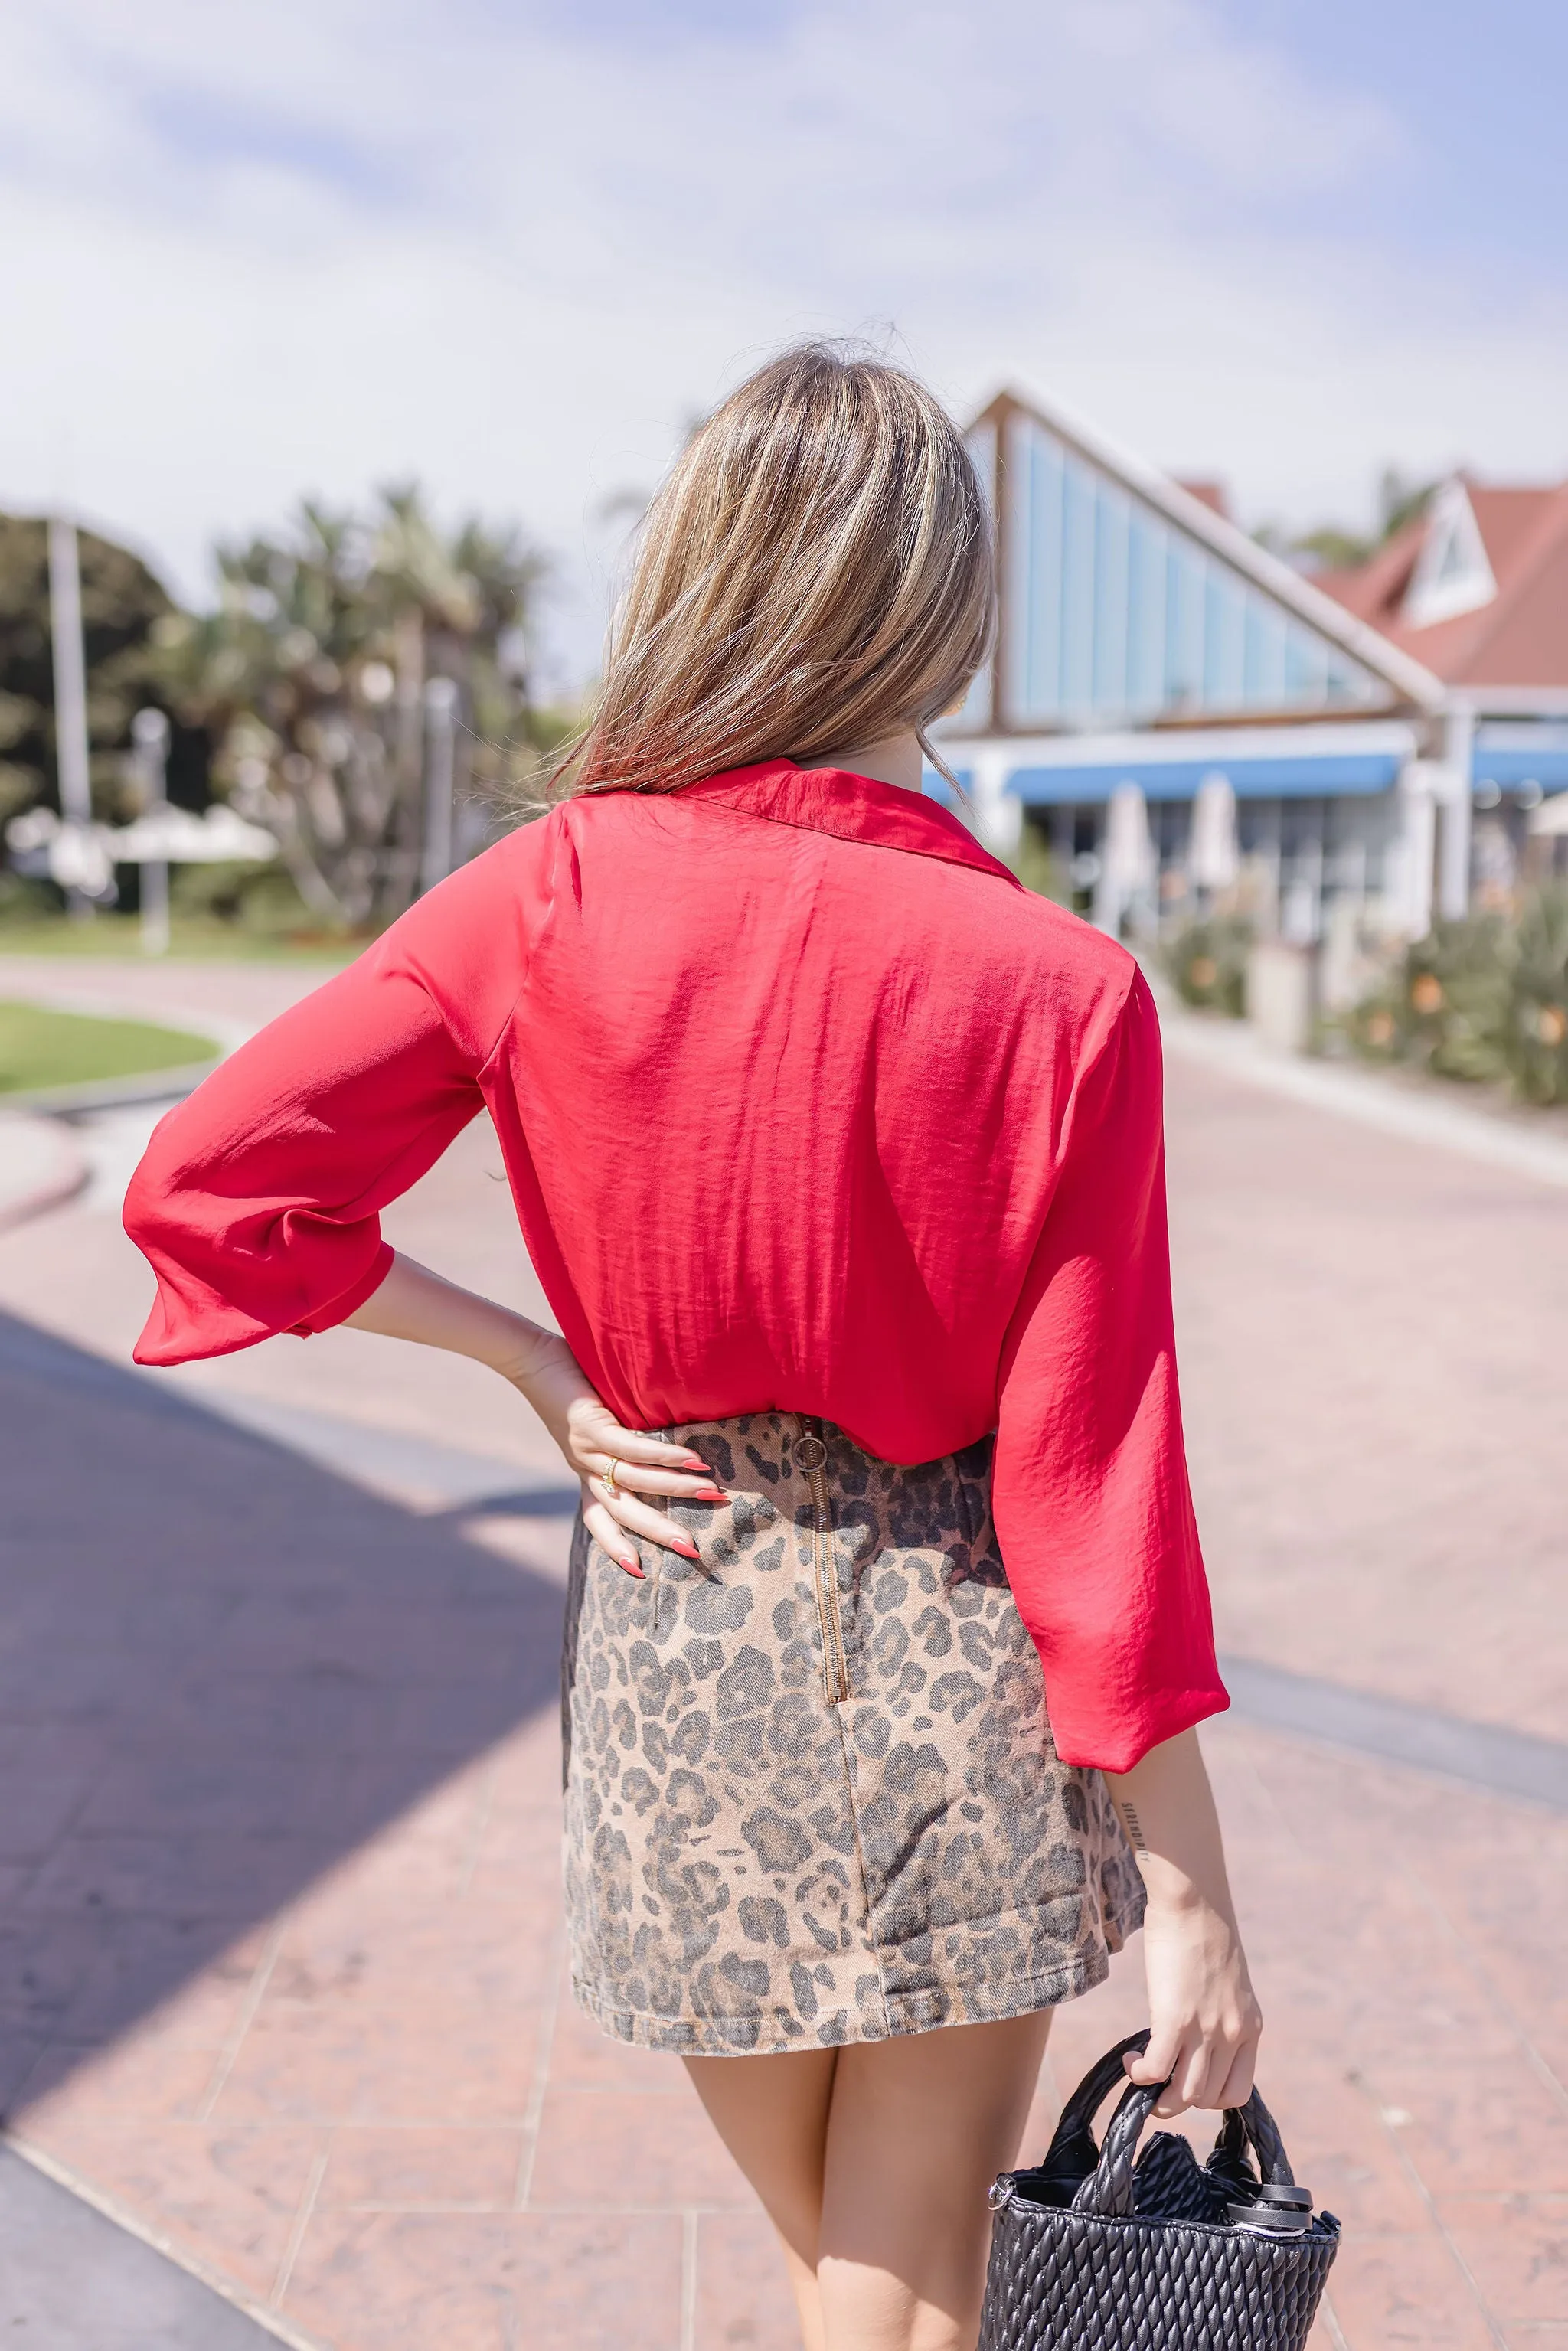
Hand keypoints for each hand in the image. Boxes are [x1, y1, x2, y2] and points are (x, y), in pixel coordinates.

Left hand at [504, 1326, 725, 1576]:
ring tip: (712, 1494)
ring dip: (676, 1489)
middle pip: (622, 1511)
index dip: (615, 1546)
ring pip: (634, 1481)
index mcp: (583, 1470)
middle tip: (692, 1550)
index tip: (639, 1572)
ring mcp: (585, 1448)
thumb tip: (667, 1443)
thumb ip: (623, 1436)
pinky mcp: (590, 1425)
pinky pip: (631, 1448)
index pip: (598, 1519)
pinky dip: (664, 1455)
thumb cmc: (568, 1383)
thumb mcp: (595, 1419)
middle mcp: (583, 1466)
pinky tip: (693, 1459)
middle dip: (658, 1532)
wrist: (530, 1358)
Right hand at [1126, 1887, 1261, 2116]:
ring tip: (1142, 2072)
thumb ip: (1220, 2011)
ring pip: (1186, 2095)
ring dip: (1159, 2096)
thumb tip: (1195, 2031)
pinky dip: (1141, 2076)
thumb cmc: (1205, 1930)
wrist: (1195, 1901)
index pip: (1237, 2092)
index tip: (1186, 2077)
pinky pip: (1157, 2071)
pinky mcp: (1174, 2019)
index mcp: (1250, 2027)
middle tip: (1158, 2079)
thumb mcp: (1228, 1982)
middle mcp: (1232, 2035)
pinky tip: (1132, 2061)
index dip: (1209, 2096)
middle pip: (1209, 2099)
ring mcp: (1205, 2030)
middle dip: (1180, 2099)